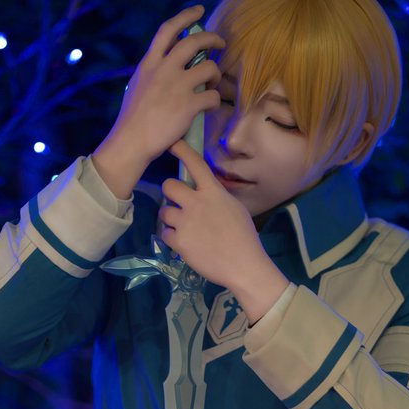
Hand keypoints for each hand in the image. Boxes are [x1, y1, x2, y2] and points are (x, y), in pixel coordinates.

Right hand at [105, 5, 225, 168]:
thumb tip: (166, 65)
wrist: (131, 142)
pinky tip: (211, 105)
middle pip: (194, 42)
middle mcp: (164, 70)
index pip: (168, 30)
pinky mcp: (188, 105)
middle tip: (220, 44)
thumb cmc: (132, 119)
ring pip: (209, 68)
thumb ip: (152, 72)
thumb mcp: (137, 85)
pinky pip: (213, 96)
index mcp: (149, 63)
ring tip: (214, 83)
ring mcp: (177, 86)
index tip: (199, 11)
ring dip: (216, 74)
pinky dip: (216, 100)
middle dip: (212, 39)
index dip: (186, 16)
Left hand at [158, 140, 265, 292]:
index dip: (181, 150)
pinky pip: (165, 233)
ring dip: (170, 218)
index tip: (171, 144)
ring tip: (183, 227)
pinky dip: (172, 238)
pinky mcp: (179, 241)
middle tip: (177, 203)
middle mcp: (196, 203)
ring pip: (164, 211)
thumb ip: (216, 197)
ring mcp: (185, 222)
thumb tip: (205, 191)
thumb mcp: (235, 208)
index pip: (195, 164)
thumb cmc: (244, 237)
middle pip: (168, 186)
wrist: (243, 265)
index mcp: (213, 192)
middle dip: (170, 193)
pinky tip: (184, 243)